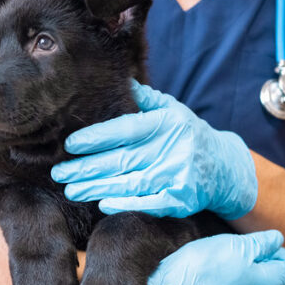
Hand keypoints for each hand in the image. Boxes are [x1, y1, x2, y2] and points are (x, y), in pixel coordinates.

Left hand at [51, 80, 257, 218]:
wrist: (226, 166)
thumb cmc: (188, 134)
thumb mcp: (172, 110)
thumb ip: (144, 99)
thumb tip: (119, 79)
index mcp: (166, 124)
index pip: (125, 130)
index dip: (96, 138)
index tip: (69, 144)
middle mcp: (173, 149)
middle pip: (122, 160)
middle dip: (86, 168)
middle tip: (58, 173)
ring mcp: (178, 176)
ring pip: (130, 183)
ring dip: (97, 188)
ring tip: (71, 190)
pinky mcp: (182, 199)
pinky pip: (150, 203)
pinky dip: (126, 205)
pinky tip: (103, 205)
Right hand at [144, 230, 284, 284]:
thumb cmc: (196, 270)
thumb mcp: (229, 245)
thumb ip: (259, 243)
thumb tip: (277, 240)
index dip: (276, 252)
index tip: (258, 243)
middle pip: (272, 284)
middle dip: (261, 267)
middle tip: (235, 254)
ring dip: (245, 283)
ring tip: (220, 271)